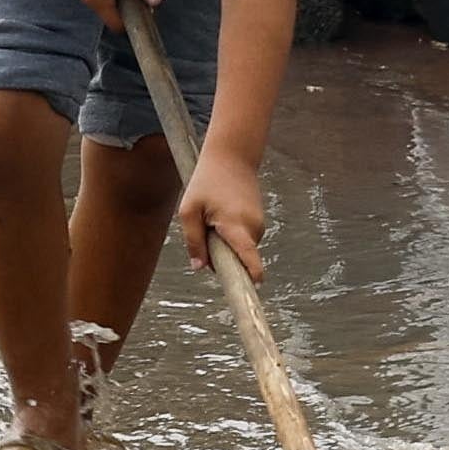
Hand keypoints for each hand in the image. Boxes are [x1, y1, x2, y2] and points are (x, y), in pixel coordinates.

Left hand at [175, 152, 266, 274]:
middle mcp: (253, 227)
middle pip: (238, 259)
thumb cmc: (207, 180)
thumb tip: (199, 267)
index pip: (249, 257)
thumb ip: (193, 241)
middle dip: (221, 256)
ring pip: (239, 249)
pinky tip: (222, 215)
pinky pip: (242, 240)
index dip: (251, 276)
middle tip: (205, 229)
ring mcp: (259, 224)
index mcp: (236, 225)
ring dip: (224, 244)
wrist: (231, 156)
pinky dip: (231, 236)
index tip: (251, 293)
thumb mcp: (189, 210)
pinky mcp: (259, 222)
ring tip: (213, 217)